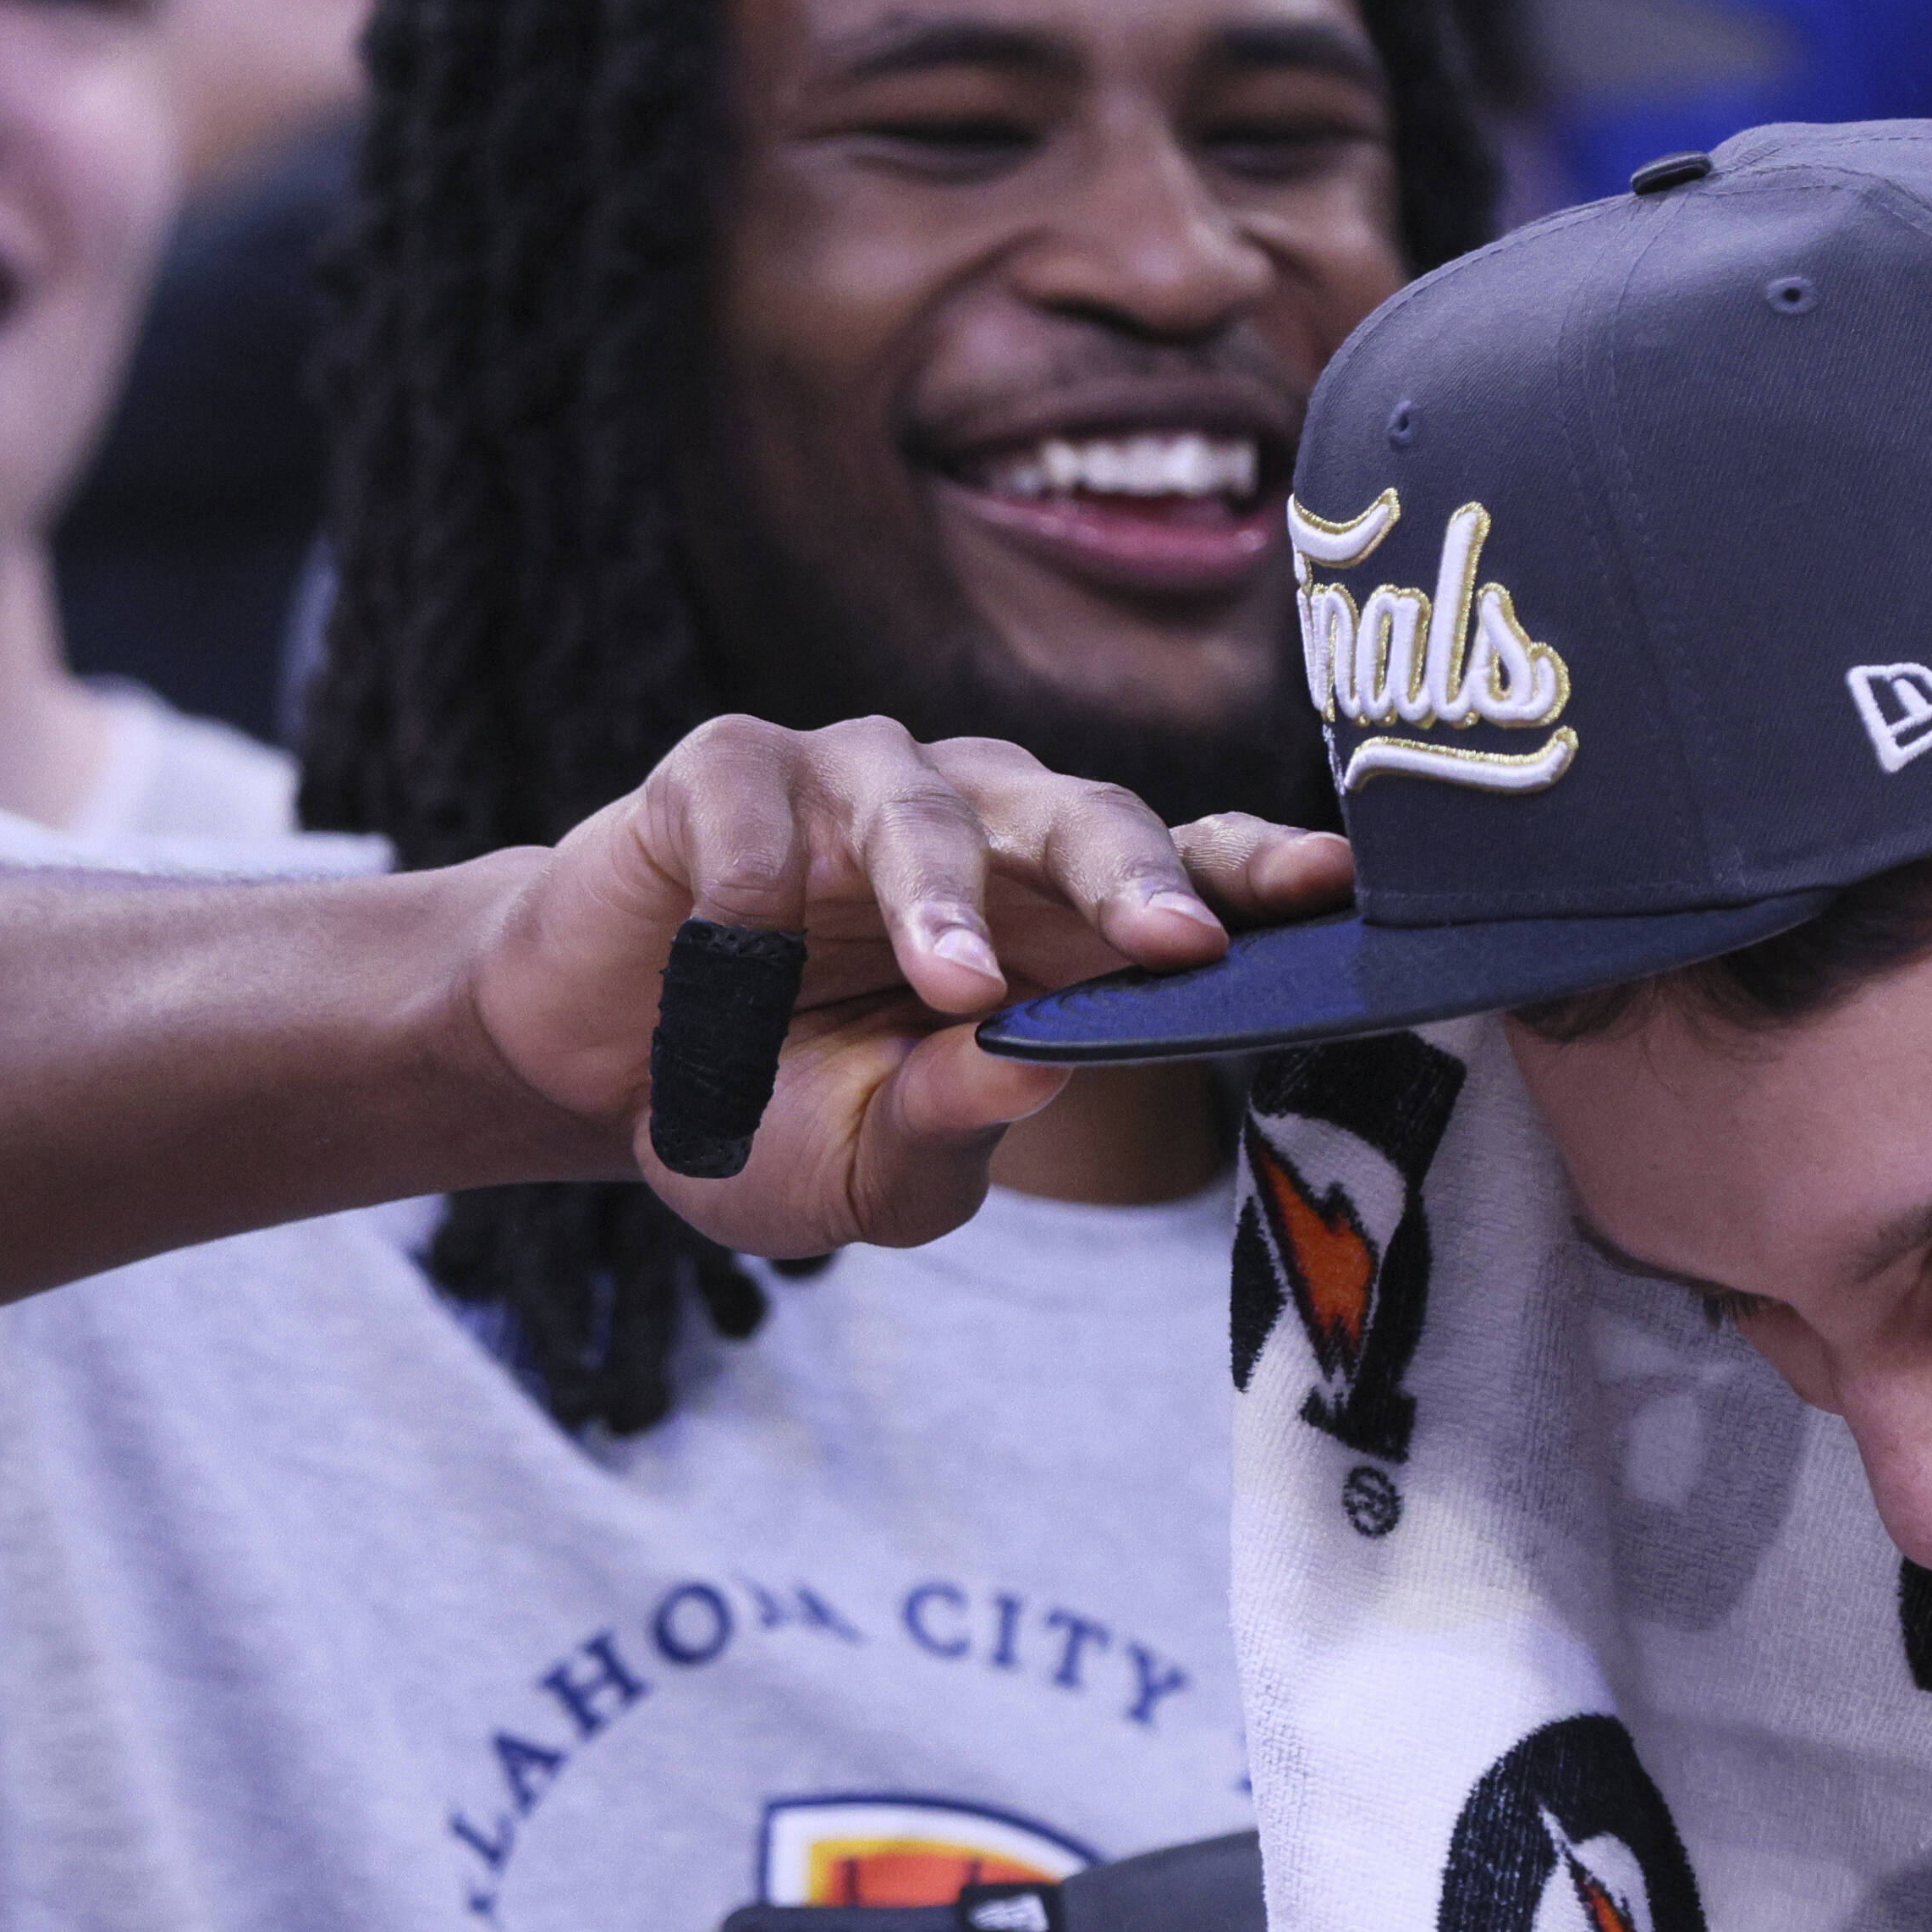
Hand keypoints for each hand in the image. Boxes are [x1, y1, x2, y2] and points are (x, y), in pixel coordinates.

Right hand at [463, 714, 1353, 1259]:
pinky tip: (732, 969)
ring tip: (958, 989)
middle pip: (1085, 812)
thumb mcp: (873, 1163)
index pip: (1184, 876)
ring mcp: (851, 782)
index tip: (1337, 895)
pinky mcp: (726, 768)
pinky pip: (760, 803)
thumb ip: (958, 1123)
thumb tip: (1041, 1066)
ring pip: (929, 800)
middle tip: (1180, 944)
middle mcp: (975, 823)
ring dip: (946, 895)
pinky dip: (754, 889)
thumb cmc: (768, 1109)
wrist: (594, 1072)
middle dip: (1138, 875)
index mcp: (1050, 919)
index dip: (1260, 875)